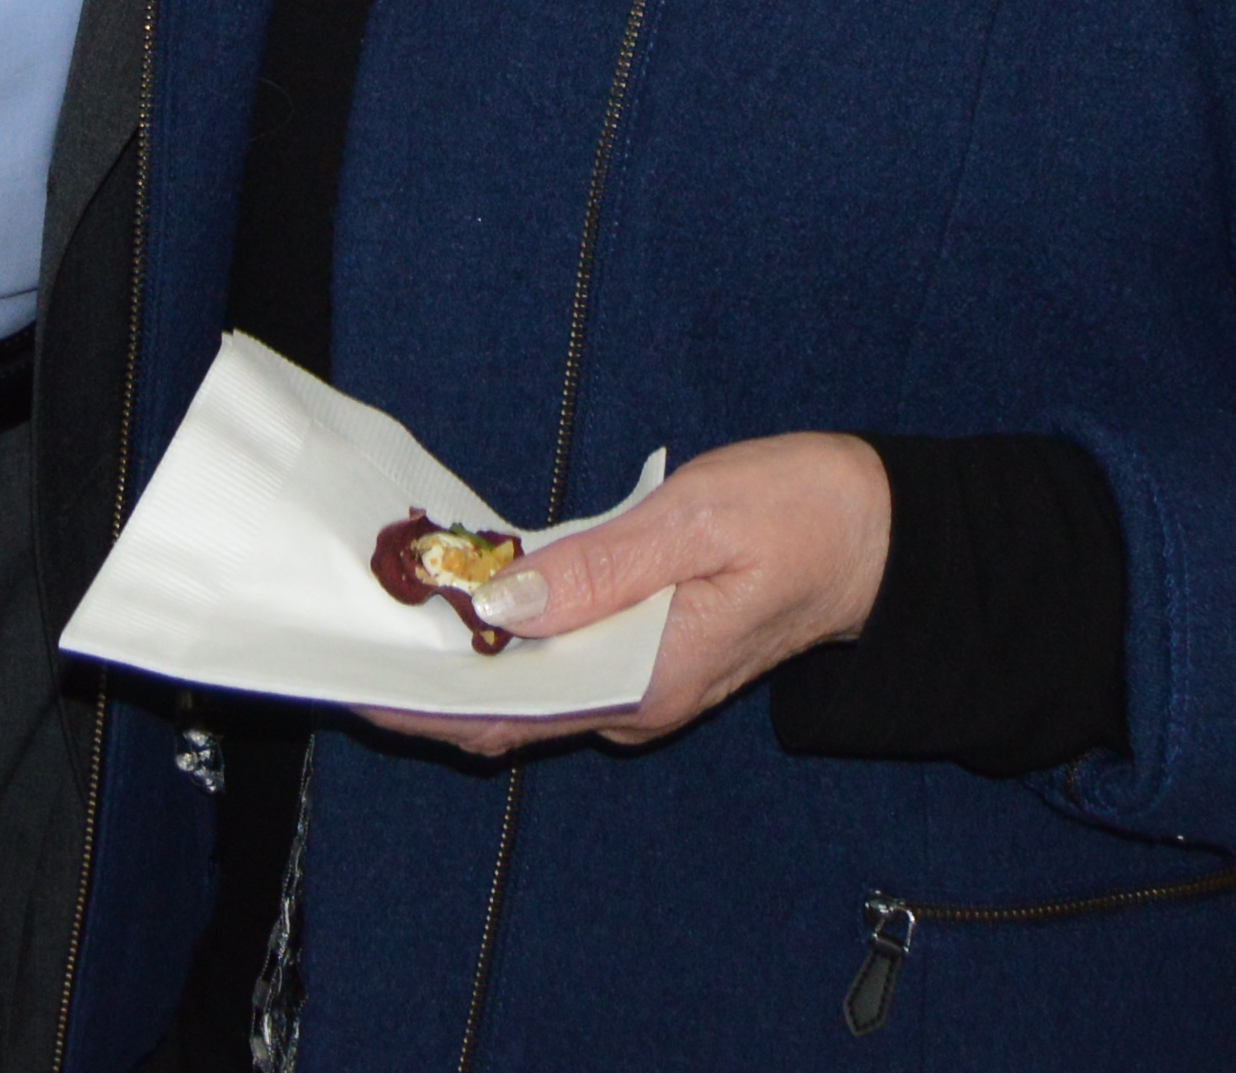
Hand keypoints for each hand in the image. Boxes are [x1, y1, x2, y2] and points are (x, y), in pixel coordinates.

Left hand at [359, 433, 892, 757]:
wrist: (880, 534)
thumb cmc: (799, 516)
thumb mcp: (696, 525)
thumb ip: (599, 569)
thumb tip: (502, 601)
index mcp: (646, 683)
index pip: (509, 719)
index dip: (427, 707)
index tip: (358, 681)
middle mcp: (635, 702)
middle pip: (506, 712)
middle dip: (429, 682)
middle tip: (355, 629)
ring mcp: (640, 683)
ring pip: (529, 687)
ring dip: (465, 656)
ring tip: (393, 606)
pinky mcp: (644, 654)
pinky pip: (559, 658)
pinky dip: (508, 635)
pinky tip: (468, 594)